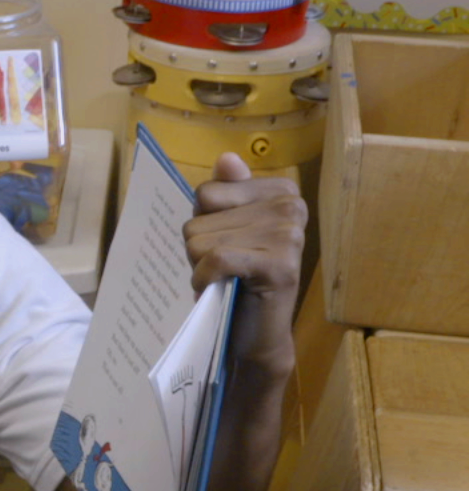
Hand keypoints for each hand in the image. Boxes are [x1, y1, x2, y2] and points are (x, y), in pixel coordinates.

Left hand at [186, 153, 305, 379]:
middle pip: (200, 216)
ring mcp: (290, 235)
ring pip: (202, 239)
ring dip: (201, 265)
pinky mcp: (281, 265)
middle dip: (199, 247)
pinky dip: (203, 278)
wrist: (255, 334)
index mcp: (281, 191)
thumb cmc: (235, 278)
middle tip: (223, 268)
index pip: (207, 192)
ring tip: (225, 279)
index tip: (224, 243)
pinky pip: (216, 259)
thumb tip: (227, 157)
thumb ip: (226, 192)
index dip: (202, 223)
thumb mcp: (224, 230)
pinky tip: (215, 288)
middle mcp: (291, 206)